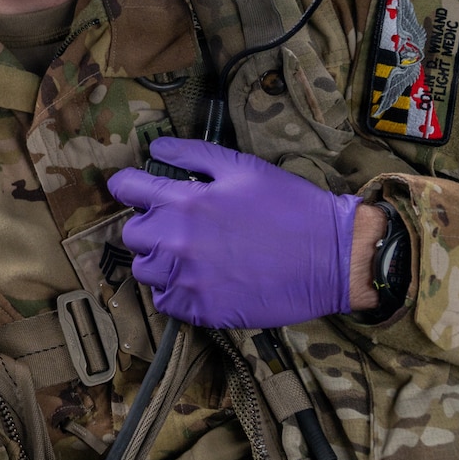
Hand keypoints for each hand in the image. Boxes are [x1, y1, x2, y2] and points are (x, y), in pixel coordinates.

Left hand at [106, 137, 360, 328]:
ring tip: (187, 256)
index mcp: (183, 201)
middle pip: (131, 234)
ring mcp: (187, 279)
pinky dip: (174, 292)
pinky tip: (198, 281)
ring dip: (158, 261)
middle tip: (175, 227)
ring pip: (144, 271)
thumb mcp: (241, 168)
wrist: (333, 257)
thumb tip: (154, 149)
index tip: (139, 191)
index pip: (125, 188)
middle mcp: (176, 241)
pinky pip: (165, 302)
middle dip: (148, 226)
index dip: (130, 186)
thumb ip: (191, 154)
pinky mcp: (202, 310)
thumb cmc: (289, 205)